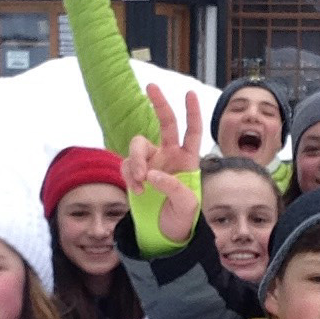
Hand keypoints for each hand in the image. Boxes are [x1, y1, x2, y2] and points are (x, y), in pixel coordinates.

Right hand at [123, 84, 202, 242]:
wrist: (164, 232)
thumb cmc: (182, 217)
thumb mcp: (186, 206)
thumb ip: (173, 188)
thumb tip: (152, 174)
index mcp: (188, 160)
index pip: (192, 132)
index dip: (192, 113)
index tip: (190, 93)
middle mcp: (169, 155)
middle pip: (165, 123)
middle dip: (159, 103)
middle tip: (151, 86)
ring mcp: (151, 161)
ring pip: (137, 145)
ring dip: (137, 160)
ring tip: (141, 182)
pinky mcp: (135, 171)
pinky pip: (126, 164)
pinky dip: (129, 175)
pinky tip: (137, 190)